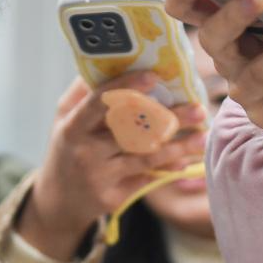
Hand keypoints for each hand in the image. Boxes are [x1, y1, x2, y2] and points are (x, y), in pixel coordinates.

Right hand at [17, 73, 206, 260]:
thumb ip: (83, 93)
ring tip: (203, 135)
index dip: (125, 88)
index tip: (153, 76)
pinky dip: (168, 168)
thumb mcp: (64, 119)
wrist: (59, 200)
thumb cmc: (67, 150)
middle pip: (132, 131)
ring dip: (178, 147)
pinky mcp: (113, 197)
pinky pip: (146, 178)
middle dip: (168, 118)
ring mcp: (100, 177)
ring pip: (146, 158)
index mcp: (73, 128)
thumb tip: (108, 62)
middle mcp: (86, 152)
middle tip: (199, 108)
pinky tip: (187, 159)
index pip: (99, 104)